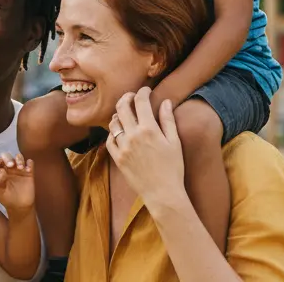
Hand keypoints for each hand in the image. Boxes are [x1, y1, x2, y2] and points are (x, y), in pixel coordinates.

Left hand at [0, 152, 34, 212]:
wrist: (19, 207)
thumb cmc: (6, 199)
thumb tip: (2, 170)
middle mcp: (8, 168)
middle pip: (6, 156)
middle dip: (7, 158)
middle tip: (10, 165)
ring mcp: (18, 170)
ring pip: (18, 157)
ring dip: (19, 159)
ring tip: (20, 168)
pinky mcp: (28, 173)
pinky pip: (30, 163)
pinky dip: (29, 163)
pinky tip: (28, 169)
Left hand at [106, 89, 186, 210]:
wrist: (163, 193)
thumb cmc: (173, 168)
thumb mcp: (174, 142)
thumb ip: (168, 120)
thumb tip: (165, 101)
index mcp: (149, 129)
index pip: (140, 101)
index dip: (142, 91)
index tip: (146, 90)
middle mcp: (133, 136)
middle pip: (122, 107)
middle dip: (126, 97)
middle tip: (132, 97)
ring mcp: (123, 147)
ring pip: (113, 122)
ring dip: (118, 115)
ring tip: (125, 114)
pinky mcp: (117, 159)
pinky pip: (109, 140)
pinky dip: (113, 133)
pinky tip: (120, 132)